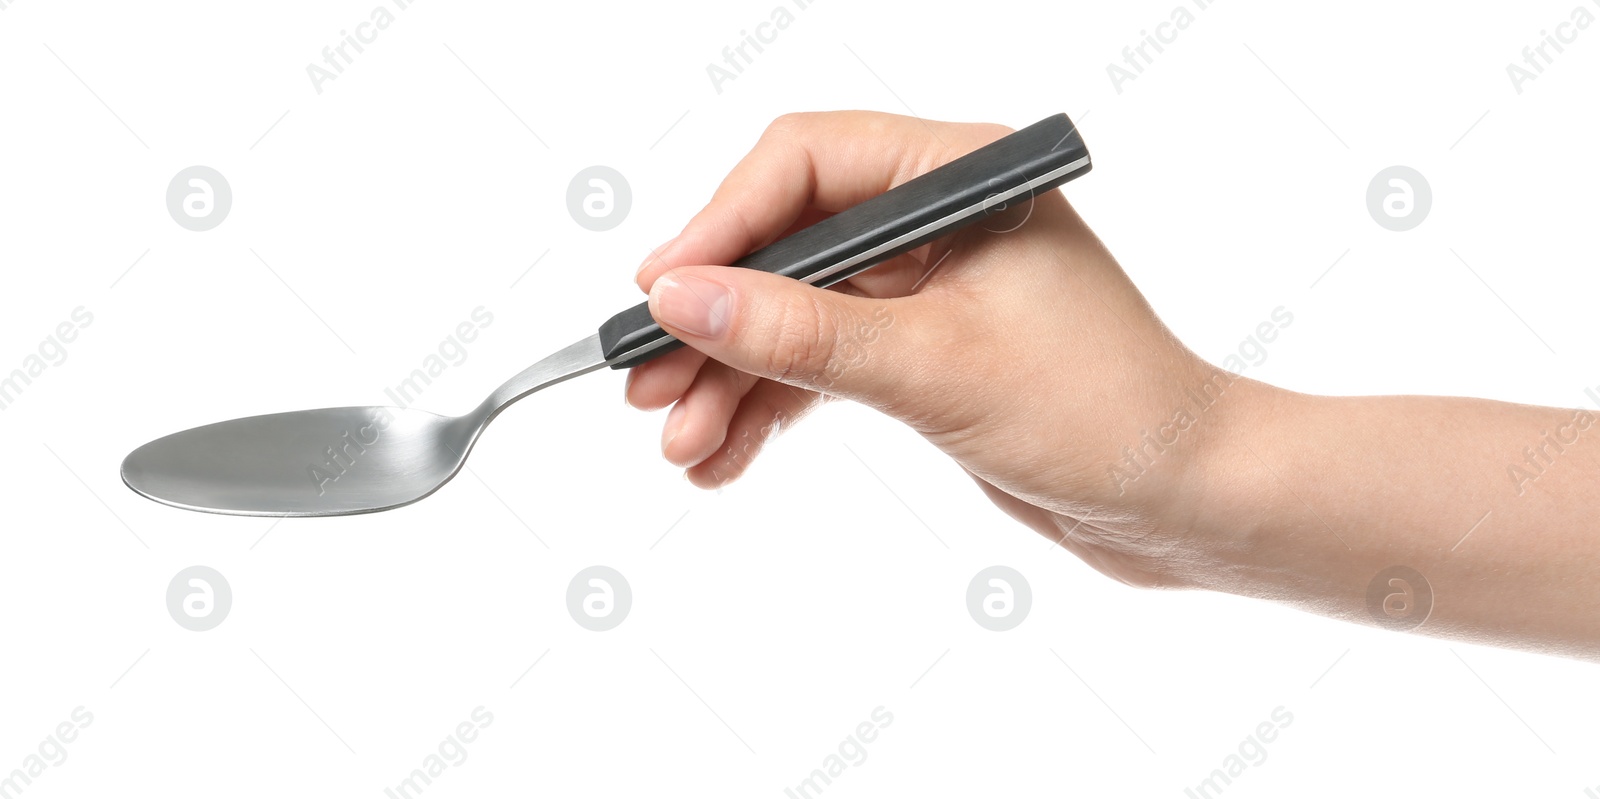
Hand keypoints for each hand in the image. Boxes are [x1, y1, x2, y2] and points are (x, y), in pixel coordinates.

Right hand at [627, 111, 1253, 587]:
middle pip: (786, 245)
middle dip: (716, 322)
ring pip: (796, 314)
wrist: (1184, 501)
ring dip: (734, 378)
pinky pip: (824, 364)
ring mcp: (929, 287)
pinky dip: (774, 406)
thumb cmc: (1105, 414)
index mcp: (960, 178)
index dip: (720, 227)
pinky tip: (726, 454)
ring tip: (683, 445)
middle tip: (650, 387)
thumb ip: (801, 334)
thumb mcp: (936, 370)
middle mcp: (938, 220)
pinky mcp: (924, 351)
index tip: (660, 296)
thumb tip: (682, 299)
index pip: (806, 165)